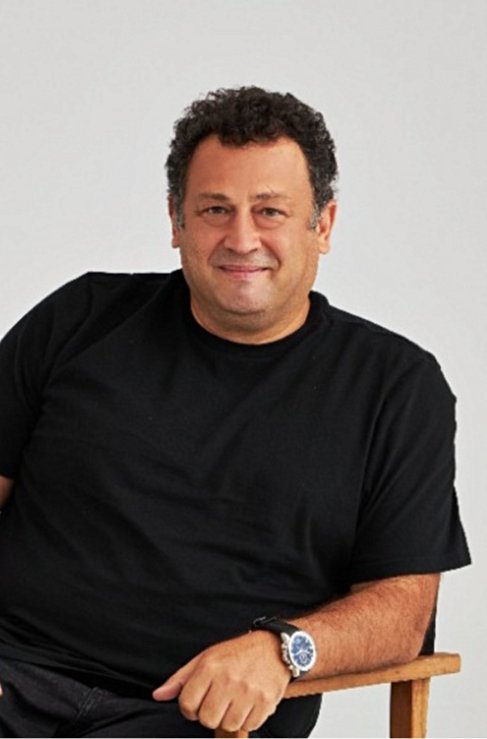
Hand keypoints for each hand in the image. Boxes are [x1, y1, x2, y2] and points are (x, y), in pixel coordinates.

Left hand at [152, 630, 290, 732]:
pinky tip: (249, 703)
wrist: (274, 648)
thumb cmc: (236, 654)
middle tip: (218, 701)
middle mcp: (228, 680)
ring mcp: (248, 692)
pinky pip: (249, 725)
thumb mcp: (205, 659)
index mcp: (210, 667)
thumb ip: (181, 679)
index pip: (187, 705)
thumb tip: (158, 695)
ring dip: (229, 718)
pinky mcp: (265, 702)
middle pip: (207, 719)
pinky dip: (248, 719)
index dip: (190, 707)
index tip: (200, 700)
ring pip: (228, 725)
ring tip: (234, 701)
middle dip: (210, 714)